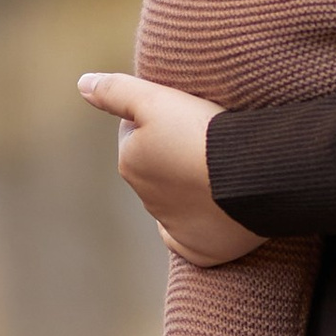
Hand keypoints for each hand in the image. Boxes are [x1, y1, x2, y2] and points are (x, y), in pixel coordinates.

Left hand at [77, 71, 262, 265]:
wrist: (252, 173)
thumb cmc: (203, 133)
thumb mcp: (156, 99)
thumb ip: (116, 91)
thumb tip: (83, 84)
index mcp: (131, 163)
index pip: (137, 134)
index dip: (162, 119)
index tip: (188, 115)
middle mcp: (147, 200)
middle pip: (159, 169)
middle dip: (175, 155)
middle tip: (208, 141)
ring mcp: (175, 228)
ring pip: (178, 202)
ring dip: (193, 187)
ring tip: (223, 170)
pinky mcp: (200, 251)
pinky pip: (195, 240)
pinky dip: (202, 227)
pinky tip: (216, 212)